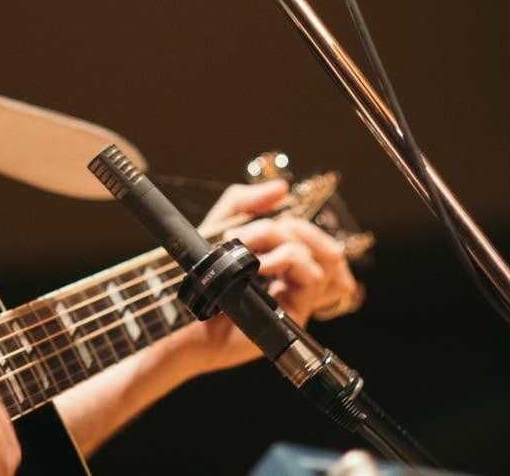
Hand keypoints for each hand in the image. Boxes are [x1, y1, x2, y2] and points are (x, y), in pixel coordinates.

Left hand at [168, 177, 361, 372]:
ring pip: (326, 257)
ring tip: (253, 254)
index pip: (307, 233)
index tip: (238, 230)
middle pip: (323, 243)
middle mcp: (296, 279)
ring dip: (289, 244)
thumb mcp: (217, 230)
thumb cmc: (200, 279)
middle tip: (246, 237)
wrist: (182, 321)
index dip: (284, 221)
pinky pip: (313, 278)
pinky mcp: (294, 313)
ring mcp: (298, 297)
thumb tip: (282, 187)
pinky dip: (290, 260)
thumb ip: (243, 203)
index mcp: (281, 260)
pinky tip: (260, 266)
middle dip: (289, 228)